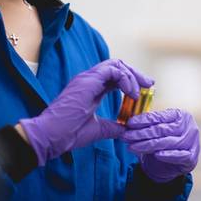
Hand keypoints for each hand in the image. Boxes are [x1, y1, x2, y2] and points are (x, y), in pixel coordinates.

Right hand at [19, 59, 150, 165]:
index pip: (115, 76)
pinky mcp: (87, 80)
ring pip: (116, 64)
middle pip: (118, 66)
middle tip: (149, 84)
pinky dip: (126, 79)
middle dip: (136, 74)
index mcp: (91, 89)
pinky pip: (113, 70)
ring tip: (140, 90)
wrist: (51, 136)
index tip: (144, 91)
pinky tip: (131, 93)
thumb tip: (127, 130)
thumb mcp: (98, 129)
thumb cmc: (69, 134)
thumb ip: (113, 127)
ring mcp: (87, 78)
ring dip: (132, 75)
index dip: (131, 80)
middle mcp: (89, 80)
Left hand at [123, 108, 200, 182]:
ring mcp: (192, 142)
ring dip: (148, 145)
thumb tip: (124, 124)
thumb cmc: (162, 143)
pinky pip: (179, 155)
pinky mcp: (192, 157)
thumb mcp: (155, 131)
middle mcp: (189, 127)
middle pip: (163, 130)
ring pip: (168, 142)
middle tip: (127, 136)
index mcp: (181, 115)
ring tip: (132, 147)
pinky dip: (168, 155)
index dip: (144, 120)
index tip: (130, 123)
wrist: (170, 165)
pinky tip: (156, 155)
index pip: (160, 116)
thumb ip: (144, 126)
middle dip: (142, 133)